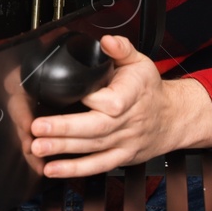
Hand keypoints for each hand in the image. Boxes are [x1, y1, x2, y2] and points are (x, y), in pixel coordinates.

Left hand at [28, 35, 211, 176]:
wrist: (173, 118)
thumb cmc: (150, 89)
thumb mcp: (140, 63)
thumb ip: (121, 49)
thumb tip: (107, 41)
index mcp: (132, 95)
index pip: (110, 100)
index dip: (89, 98)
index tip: (66, 93)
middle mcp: (129, 122)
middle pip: (96, 128)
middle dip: (64, 129)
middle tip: (38, 128)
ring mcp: (125, 142)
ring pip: (93, 148)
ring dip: (64, 150)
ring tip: (39, 148)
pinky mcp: (121, 157)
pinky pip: (98, 166)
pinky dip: (75, 170)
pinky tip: (54, 169)